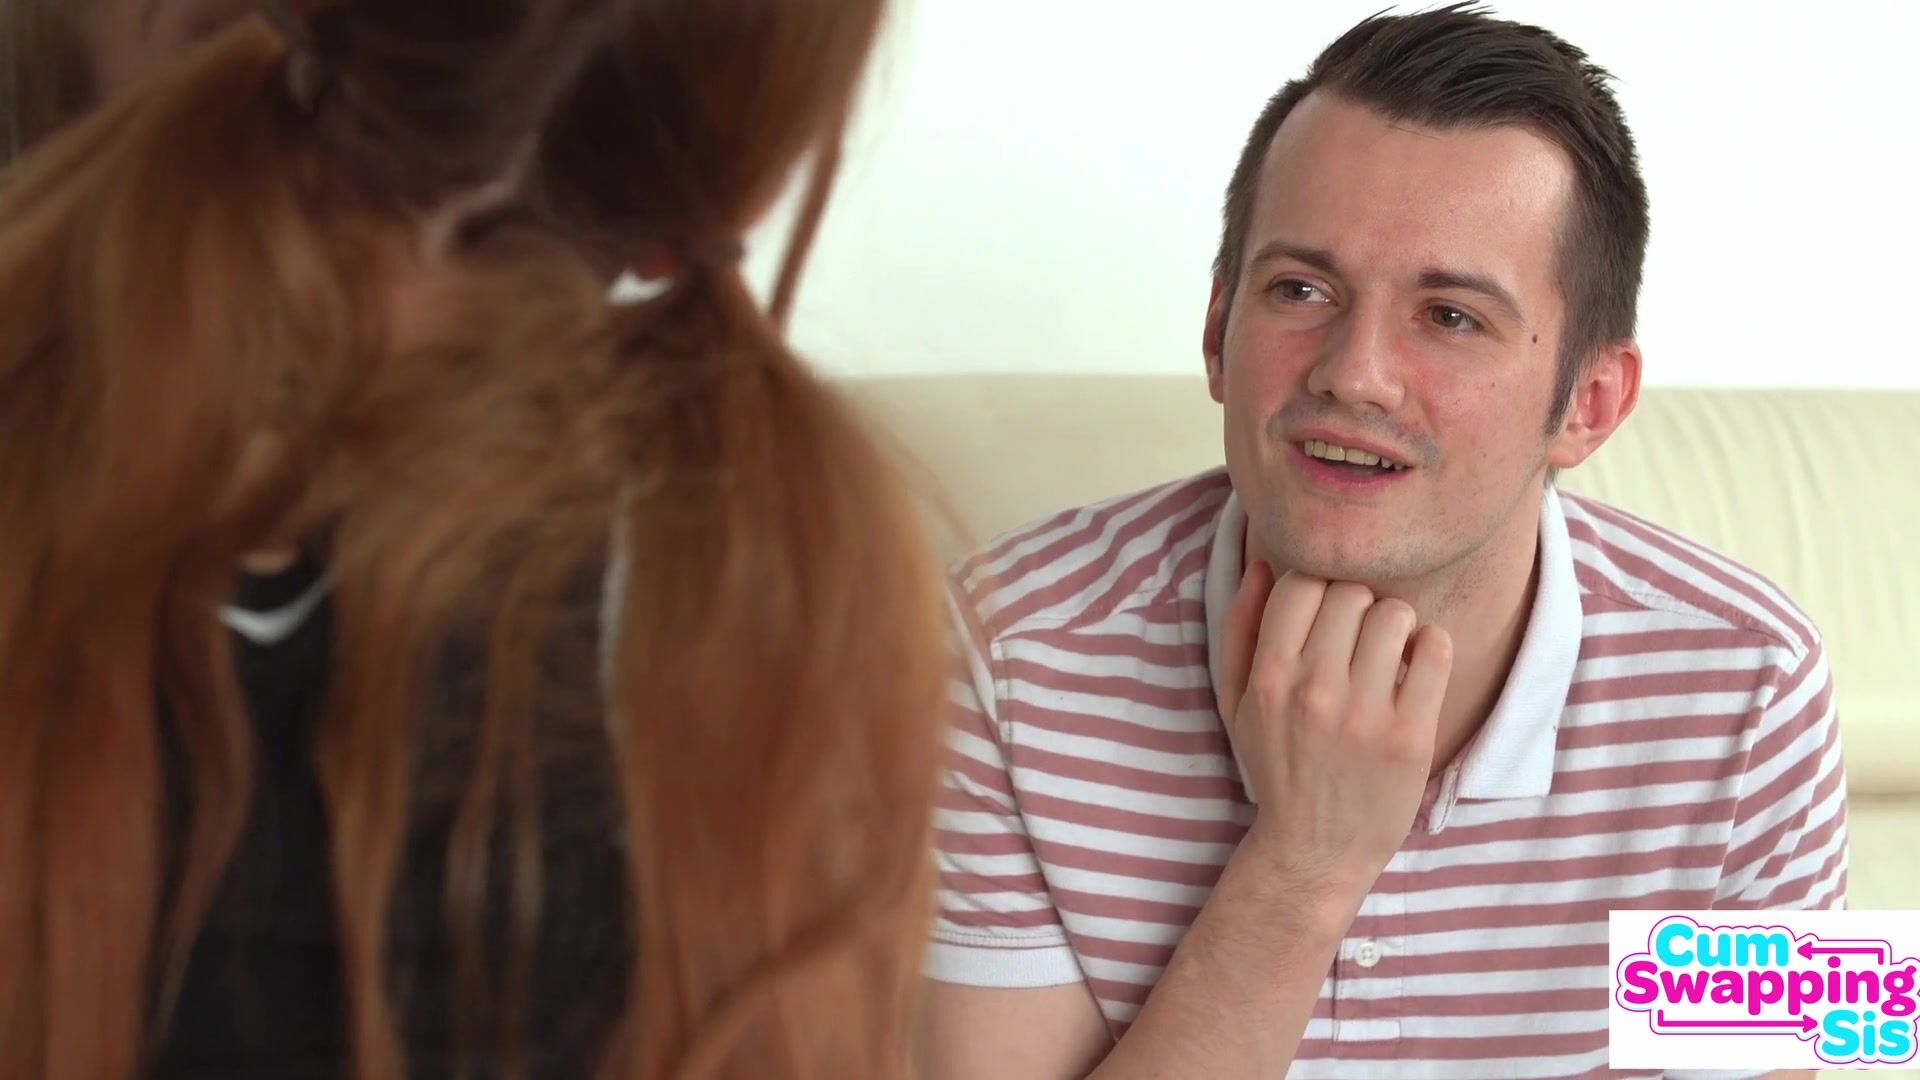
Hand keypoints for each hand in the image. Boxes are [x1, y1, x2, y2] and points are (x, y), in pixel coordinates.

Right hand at [1215, 564, 1453, 892]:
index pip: (1301, 584)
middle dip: (1359, 607)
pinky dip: (1432, 645)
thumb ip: (1240, 632)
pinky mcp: (1410, 735)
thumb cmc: (1277, 770)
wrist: (1314, 850)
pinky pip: (1436, 649)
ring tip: (1390, 654)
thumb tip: (1262, 566)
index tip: (1326, 618)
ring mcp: (1365, 715)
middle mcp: (1314, 692)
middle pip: (1351, 593)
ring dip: (1396, 625)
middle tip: (1359, 641)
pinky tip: (1417, 667)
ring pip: (1394, 613)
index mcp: (1269, 679)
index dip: (1318, 590)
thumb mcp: (1237, 704)